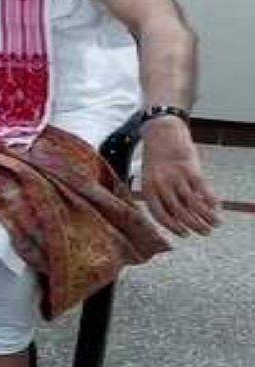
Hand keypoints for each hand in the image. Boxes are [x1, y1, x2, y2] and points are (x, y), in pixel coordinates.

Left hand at [141, 116, 220, 236]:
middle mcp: (161, 184)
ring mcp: (175, 176)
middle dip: (194, 226)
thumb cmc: (157, 158)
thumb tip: (179, 217)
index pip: (159, 214)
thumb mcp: (151, 176)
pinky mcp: (190, 167)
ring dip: (207, 217)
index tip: (185, 234)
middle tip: (205, 232)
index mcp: (148, 187)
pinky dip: (211, 201)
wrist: (162, 132)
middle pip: (179, 212)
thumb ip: (161, 195)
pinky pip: (203, 189)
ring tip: (216, 224)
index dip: (173, 227)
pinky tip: (218, 207)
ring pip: (193, 204)